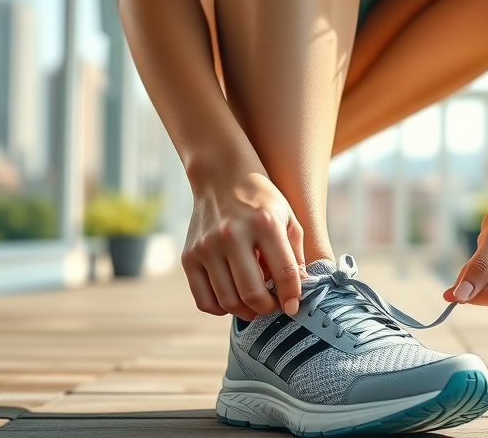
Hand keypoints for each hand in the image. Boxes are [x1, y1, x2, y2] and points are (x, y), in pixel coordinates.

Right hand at [181, 168, 306, 320]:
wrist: (221, 175)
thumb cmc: (260, 199)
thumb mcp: (287, 217)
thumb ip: (296, 255)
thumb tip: (298, 293)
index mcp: (264, 223)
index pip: (284, 273)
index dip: (293, 296)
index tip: (294, 306)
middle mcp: (232, 235)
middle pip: (252, 293)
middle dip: (269, 308)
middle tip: (275, 305)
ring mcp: (207, 246)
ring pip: (228, 301)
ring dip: (247, 311)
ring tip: (256, 304)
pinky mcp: (189, 256)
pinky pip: (203, 299)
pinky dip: (220, 308)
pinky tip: (233, 299)